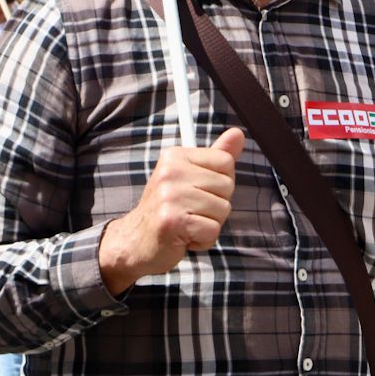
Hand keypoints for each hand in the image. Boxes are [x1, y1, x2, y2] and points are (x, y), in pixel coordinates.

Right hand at [97, 127, 244, 295]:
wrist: (136, 242)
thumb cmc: (169, 209)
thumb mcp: (190, 177)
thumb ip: (216, 157)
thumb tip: (238, 133)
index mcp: (175, 156)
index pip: (225, 162)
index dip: (220, 183)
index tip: (198, 191)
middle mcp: (171, 172)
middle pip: (227, 186)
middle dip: (216, 205)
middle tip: (190, 211)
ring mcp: (170, 196)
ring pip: (223, 209)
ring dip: (210, 223)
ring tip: (187, 223)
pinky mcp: (172, 220)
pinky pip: (213, 231)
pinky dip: (203, 240)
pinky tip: (184, 237)